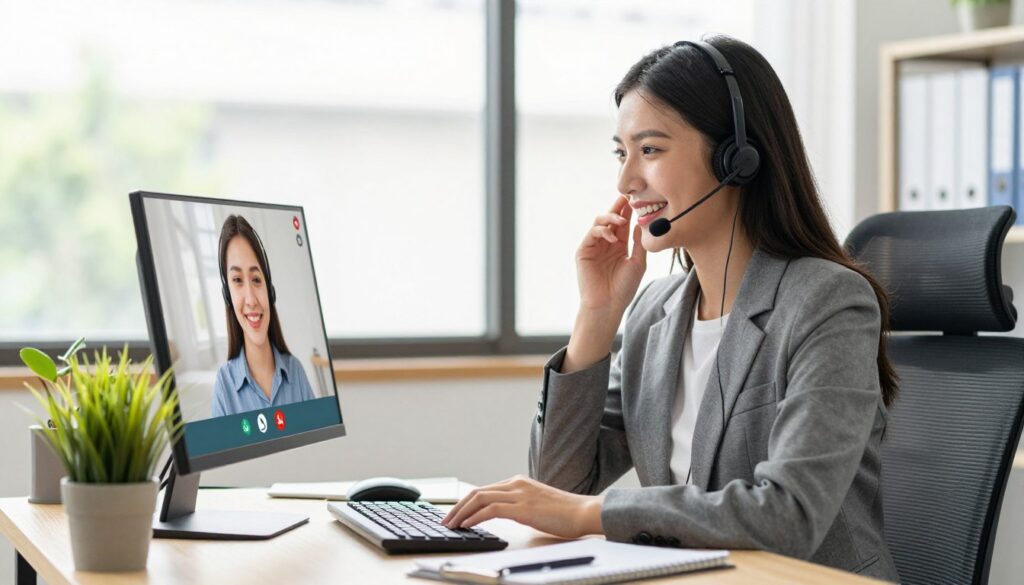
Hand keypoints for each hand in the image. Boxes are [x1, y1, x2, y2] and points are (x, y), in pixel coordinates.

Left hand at [442, 475, 603, 539]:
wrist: (584, 512)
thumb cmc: (565, 513)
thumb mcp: (537, 504)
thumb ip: (520, 504)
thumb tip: (503, 513)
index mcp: (518, 482)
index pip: (484, 490)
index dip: (466, 502)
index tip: (455, 514)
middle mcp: (516, 484)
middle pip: (477, 492)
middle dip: (458, 507)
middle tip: (446, 520)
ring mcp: (519, 494)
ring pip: (479, 499)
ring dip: (461, 513)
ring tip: (451, 525)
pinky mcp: (522, 508)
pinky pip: (490, 510)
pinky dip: (475, 517)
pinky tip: (467, 525)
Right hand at [576, 195, 646, 313]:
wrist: (607, 306)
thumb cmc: (623, 288)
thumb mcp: (637, 262)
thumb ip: (639, 243)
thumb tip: (641, 222)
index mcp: (619, 245)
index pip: (624, 222)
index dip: (629, 210)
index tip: (638, 197)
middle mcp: (606, 243)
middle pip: (611, 217)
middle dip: (618, 206)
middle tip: (627, 195)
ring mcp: (594, 245)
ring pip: (600, 221)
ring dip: (611, 217)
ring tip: (622, 220)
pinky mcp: (583, 250)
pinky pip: (592, 233)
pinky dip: (602, 231)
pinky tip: (612, 237)